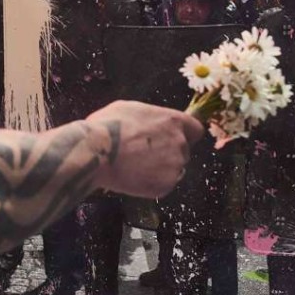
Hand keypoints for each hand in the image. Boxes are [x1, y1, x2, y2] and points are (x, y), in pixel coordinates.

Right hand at [86, 101, 203, 198]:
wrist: (98, 153)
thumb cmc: (108, 127)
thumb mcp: (130, 109)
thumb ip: (150, 117)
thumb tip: (150, 123)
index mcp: (173, 121)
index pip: (196, 129)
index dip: (185, 134)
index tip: (174, 138)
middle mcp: (180, 143)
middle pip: (184, 150)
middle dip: (168, 152)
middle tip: (145, 154)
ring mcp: (175, 166)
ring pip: (174, 168)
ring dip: (160, 168)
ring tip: (135, 166)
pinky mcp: (166, 185)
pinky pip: (163, 184)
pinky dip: (152, 183)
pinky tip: (133, 176)